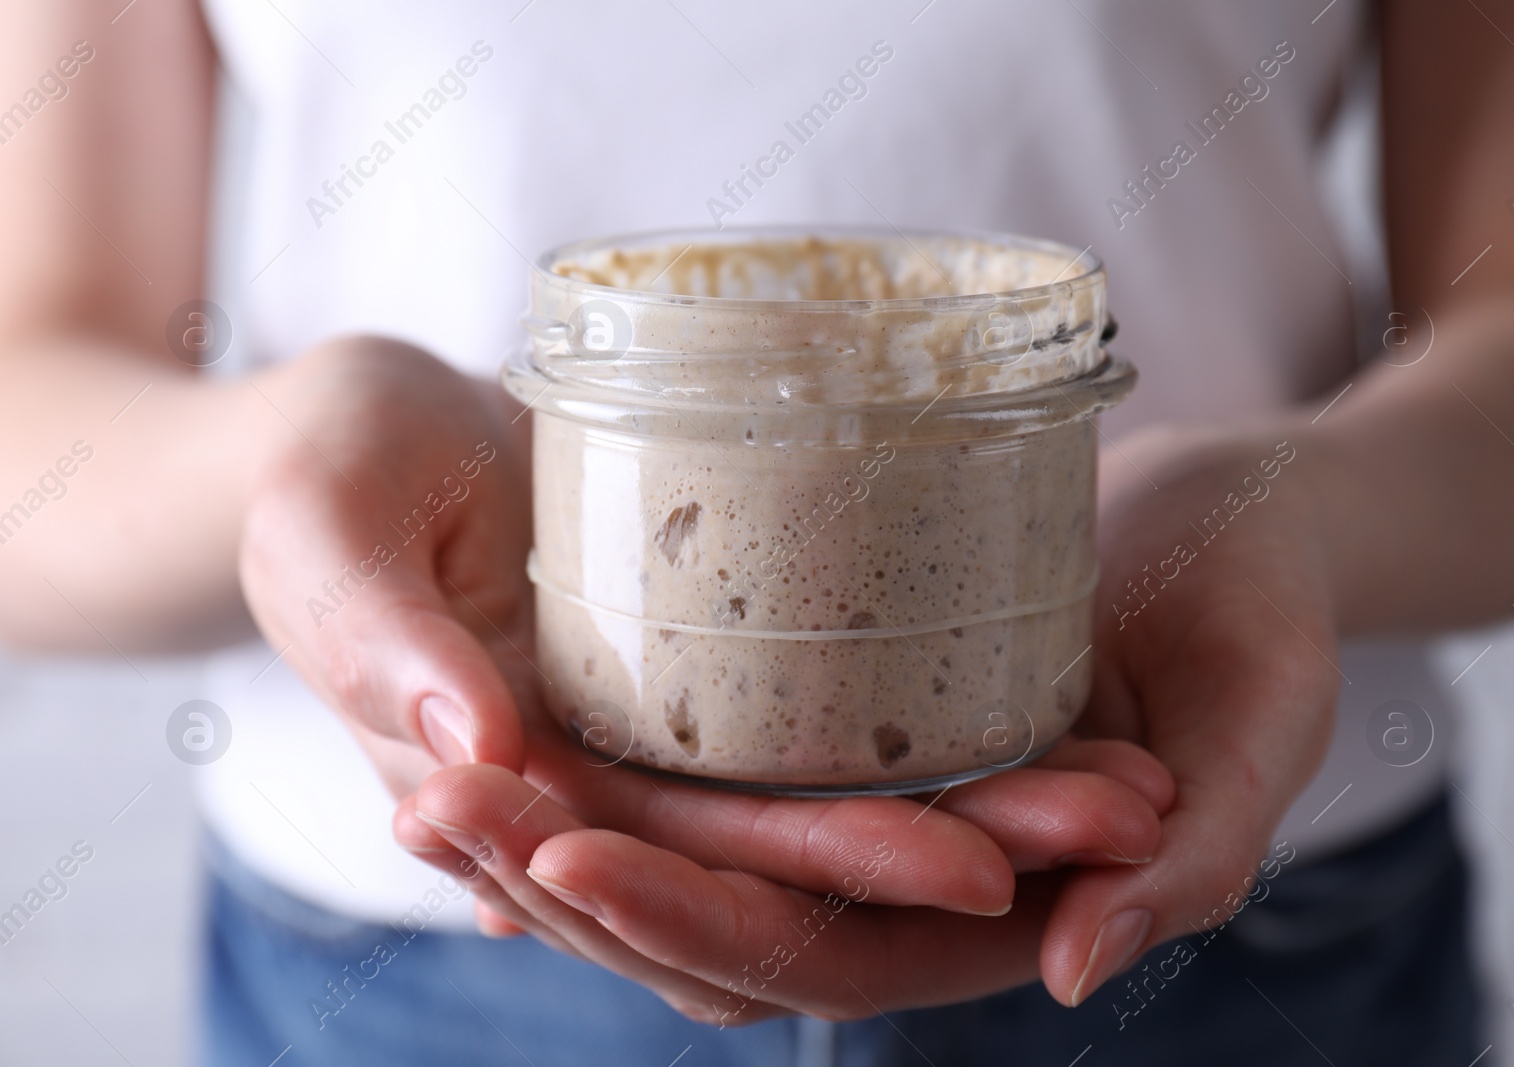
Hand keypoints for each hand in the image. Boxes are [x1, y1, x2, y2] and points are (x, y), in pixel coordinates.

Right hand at [239, 337, 1173, 992]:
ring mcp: (666, 740)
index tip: (978, 863)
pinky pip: (823, 726)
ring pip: (832, 807)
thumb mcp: (327, 534)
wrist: (347, 433)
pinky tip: (1042, 724)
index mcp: (525, 794)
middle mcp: (615, 791)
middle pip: (799, 860)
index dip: (832, 875)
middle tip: (1115, 813)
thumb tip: (483, 750)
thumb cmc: (316, 470)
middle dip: (954, 849)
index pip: (693, 867)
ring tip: (1124, 783)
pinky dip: (928, 736)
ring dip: (975, 806)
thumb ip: (385, 645)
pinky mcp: (702, 674)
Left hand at [395, 424, 1333, 1020]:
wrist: (1235, 516)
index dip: (693, 922)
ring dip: (558, 826)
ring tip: (424, 781)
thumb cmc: (1265, 614)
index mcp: (1001, 907)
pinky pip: (705, 753)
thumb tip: (1073, 970)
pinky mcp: (839, 715)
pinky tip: (498, 716)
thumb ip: (1193, 858)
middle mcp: (913, 873)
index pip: (825, 955)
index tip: (561, 863)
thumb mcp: (1258, 728)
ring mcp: (866, 795)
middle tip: (439, 815)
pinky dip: (602, 750)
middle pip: (721, 913)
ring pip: (693, 844)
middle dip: (577, 880)